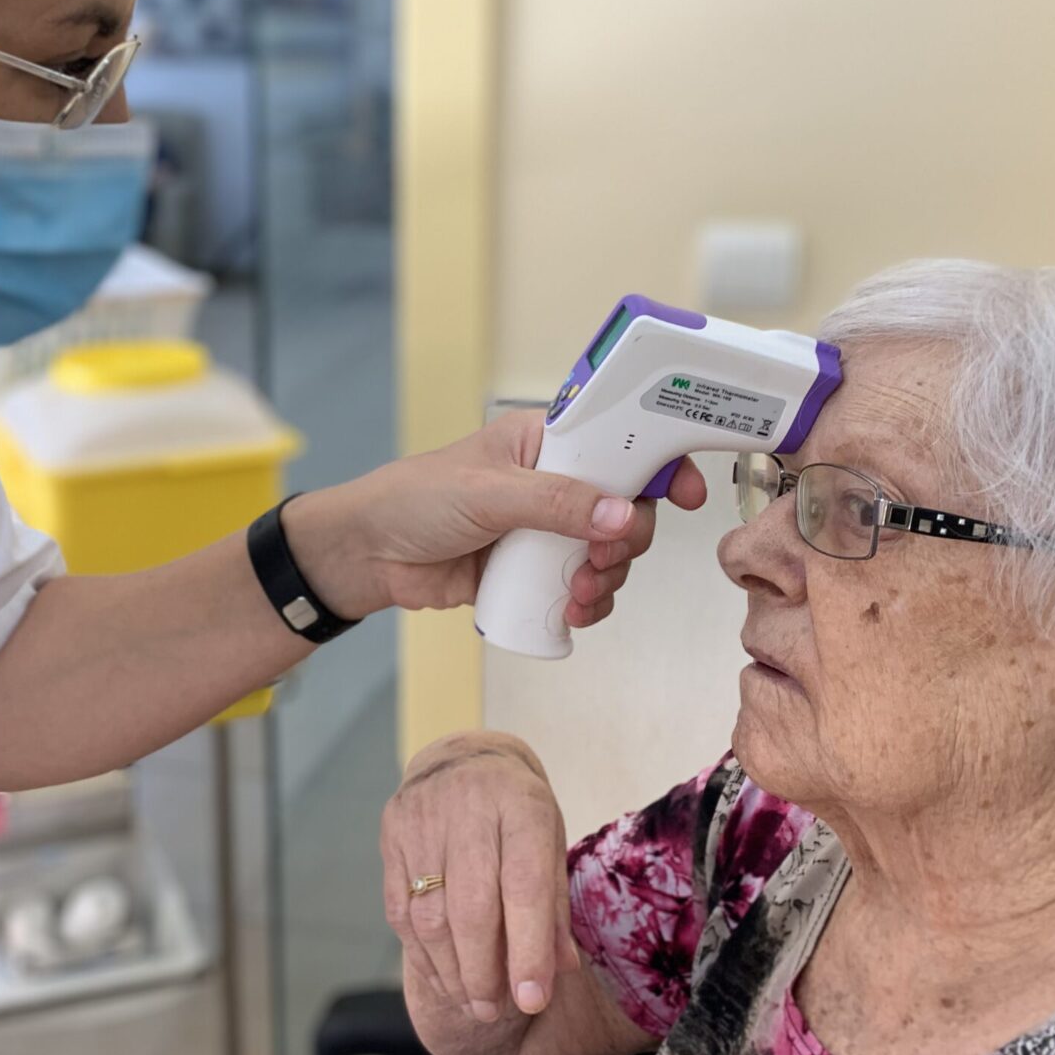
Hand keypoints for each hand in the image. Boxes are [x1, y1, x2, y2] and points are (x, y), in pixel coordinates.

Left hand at [284, 410, 706, 619]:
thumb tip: (617, 516)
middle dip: (625, 540)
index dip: (657, 462)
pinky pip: (585, 587)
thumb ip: (554, 502)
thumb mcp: (486, 493)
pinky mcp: (535, 571)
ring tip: (579, 595)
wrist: (369, 556)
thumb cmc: (415, 501)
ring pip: (609, 552)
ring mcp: (547, 529)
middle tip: (602, 561)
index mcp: (545, 441)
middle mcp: (555, 481)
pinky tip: (572, 614)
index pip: (617, 440)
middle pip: (624, 506)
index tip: (686, 493)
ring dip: (607, 579)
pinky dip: (591, 603)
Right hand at [383, 732, 570, 1022]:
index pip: (524, 886)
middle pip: (471, 906)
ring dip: (450, 971)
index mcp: (520, 805)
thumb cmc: (517, 810)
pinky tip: (443, 977)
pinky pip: (400, 909)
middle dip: (482, 971)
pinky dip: (421, 954)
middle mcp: (466, 807)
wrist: (464, 757)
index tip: (532, 1000)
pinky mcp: (391, 834)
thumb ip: (553, 903)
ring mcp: (421, 819)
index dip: (528, 949)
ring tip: (472, 1002)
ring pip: (430, 914)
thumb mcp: (549, 841)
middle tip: (493, 1010)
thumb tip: (559, 971)